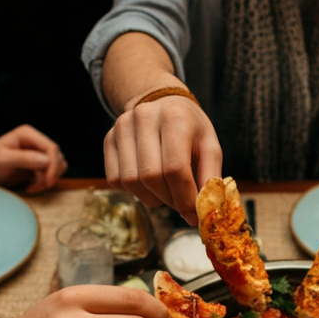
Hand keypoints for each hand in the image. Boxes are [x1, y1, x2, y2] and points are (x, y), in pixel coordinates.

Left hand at [0, 124, 66, 193]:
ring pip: (57, 166)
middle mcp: (35, 141)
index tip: (48, 181)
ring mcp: (38, 152)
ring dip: (49, 179)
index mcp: (27, 134)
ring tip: (32, 187)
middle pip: (57, 157)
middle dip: (51, 174)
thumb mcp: (2, 160)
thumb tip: (46, 160)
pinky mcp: (39, 164)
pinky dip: (45, 182)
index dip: (54, 164)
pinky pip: (52, 173)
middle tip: (38, 187)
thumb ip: (22, 158)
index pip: (51, 147)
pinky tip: (31, 187)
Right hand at [104, 95, 222, 225]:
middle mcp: (144, 117)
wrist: (164, 104)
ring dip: (151, 198)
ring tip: (166, 193)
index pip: (175, 169)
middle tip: (180, 204)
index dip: (184, 198)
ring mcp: (122, 126)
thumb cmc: (191, 130)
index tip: (193, 213)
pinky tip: (149, 185)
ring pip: (130, 181)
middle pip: (151, 177)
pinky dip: (134, 191)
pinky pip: (115, 179)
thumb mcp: (210, 147)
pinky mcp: (109, 139)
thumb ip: (210, 178)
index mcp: (174, 117)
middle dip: (168, 200)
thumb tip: (203, 213)